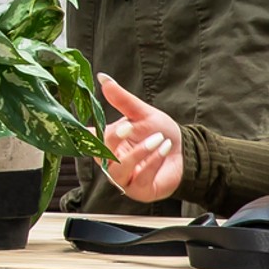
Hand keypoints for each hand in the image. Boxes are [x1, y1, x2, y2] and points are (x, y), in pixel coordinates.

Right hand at [95, 74, 184, 205]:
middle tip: (128, 127)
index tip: (86, 127)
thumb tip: (103, 78)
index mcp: (107, 143)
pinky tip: (165, 149)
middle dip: (114, 140)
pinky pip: (139, 179)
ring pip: (119, 169)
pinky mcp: (140, 190)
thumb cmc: (161, 133)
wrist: (186, 152)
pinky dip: (152, 162)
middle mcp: (111, 163)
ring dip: (139, 152)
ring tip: (158, 138)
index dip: (82, 135)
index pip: (87, 140)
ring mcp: (124, 179)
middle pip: (101, 155)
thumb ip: (122, 99)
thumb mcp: (141, 113)